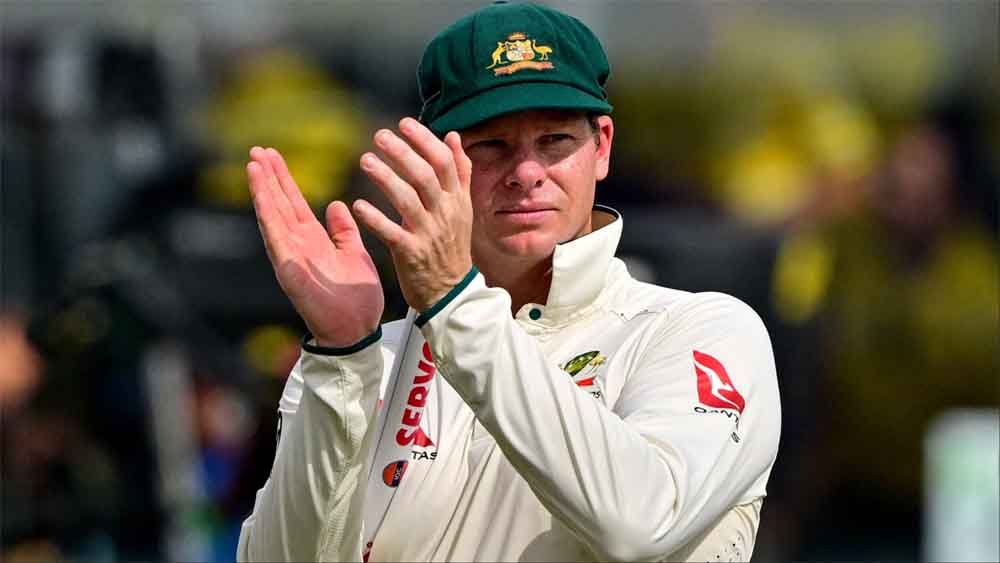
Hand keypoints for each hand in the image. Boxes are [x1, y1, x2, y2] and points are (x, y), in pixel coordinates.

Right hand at [247, 147, 383, 346]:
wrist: (357, 331)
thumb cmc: (357, 300)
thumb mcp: (354, 254)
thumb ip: (344, 231)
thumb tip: (336, 205)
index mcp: (314, 241)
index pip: (294, 204)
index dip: (284, 180)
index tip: (273, 156)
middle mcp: (297, 246)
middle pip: (279, 204)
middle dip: (269, 177)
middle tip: (257, 150)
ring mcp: (290, 257)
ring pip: (272, 216)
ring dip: (262, 190)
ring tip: (253, 164)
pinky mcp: (289, 270)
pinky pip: (276, 237)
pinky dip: (267, 215)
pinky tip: (261, 195)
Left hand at [353, 118, 472, 311]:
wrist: (451, 292)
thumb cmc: (451, 246)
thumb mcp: (462, 208)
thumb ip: (459, 172)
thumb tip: (453, 136)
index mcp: (457, 200)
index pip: (444, 162)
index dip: (424, 140)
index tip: (404, 123)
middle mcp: (445, 214)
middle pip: (425, 176)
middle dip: (402, 153)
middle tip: (379, 136)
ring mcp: (429, 234)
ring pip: (408, 200)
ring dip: (386, 178)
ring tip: (366, 160)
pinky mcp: (411, 254)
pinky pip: (391, 233)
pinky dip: (374, 218)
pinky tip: (357, 205)